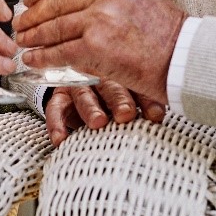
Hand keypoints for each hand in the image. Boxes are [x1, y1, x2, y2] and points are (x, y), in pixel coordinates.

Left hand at [14, 0, 184, 103]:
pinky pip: (59, 51)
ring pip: (54, 26)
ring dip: (33, 36)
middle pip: (56, 1)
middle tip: (20, 23)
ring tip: (23, 41)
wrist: (183, 58)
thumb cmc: (162, 30)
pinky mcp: (96, 46)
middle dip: (32, 14)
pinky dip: (42, 56)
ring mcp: (101, 17)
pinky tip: (34, 59)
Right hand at [43, 81, 167, 145]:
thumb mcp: (134, 93)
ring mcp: (78, 86)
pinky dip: (57, 125)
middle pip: (111, 88)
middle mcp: (100, 78)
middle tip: (126, 114)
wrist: (77, 82)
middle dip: (119, 101)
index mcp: (123, 76)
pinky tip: (61, 139)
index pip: (138, 86)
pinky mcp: (60, 97)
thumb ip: (148, 103)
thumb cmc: (115, 94)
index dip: (147, 101)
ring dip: (91, 109)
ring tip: (98, 122)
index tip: (156, 116)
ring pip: (84, 96)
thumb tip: (160, 116)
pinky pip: (55, 110)